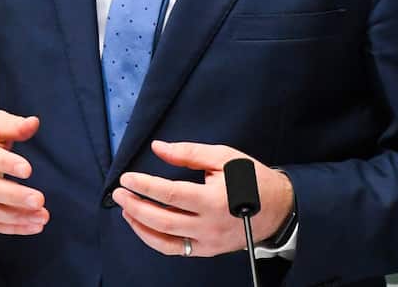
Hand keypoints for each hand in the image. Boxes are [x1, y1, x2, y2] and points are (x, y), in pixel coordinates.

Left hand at [113, 141, 293, 257]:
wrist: (279, 208)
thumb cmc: (251, 179)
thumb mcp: (223, 156)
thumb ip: (188, 153)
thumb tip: (158, 148)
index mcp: (213, 200)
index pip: (168, 194)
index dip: (144, 186)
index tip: (127, 178)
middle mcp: (209, 226)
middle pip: (161, 220)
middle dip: (134, 206)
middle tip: (118, 194)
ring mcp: (208, 242)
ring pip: (164, 241)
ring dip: (140, 226)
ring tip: (126, 210)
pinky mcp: (208, 250)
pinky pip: (176, 249)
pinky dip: (155, 239)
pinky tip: (144, 225)